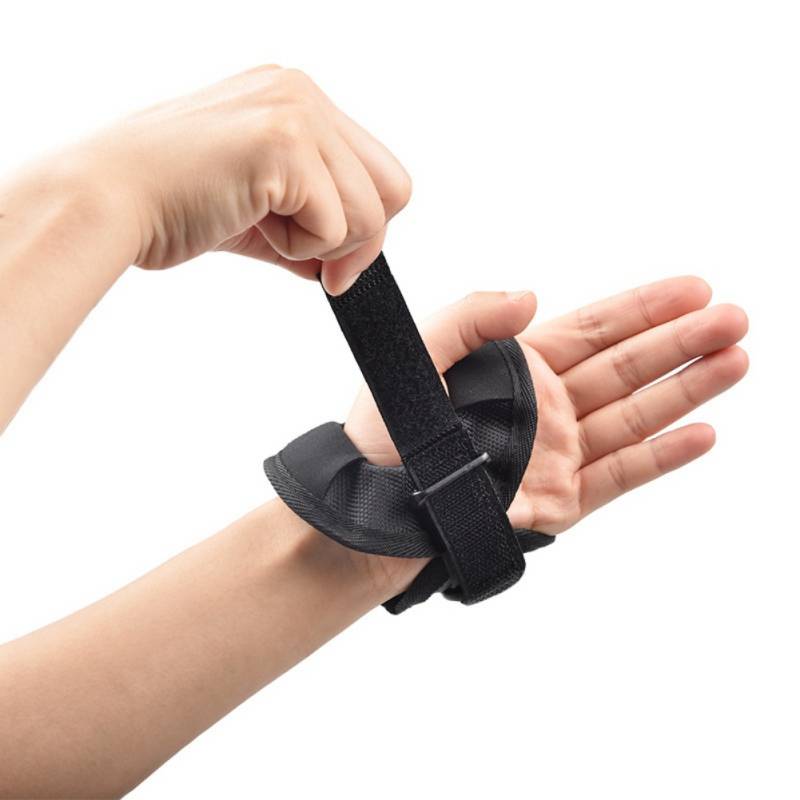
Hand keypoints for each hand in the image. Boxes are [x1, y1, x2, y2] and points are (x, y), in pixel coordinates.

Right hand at [69, 65, 411, 293]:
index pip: (377, 170)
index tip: (331, 266)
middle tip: (325, 274)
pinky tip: (252, 225)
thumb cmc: (169, 204)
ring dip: (324, 246)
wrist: (105, 203)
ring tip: (266, 233)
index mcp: (295, 100)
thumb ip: (307, 224)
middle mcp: (302, 93)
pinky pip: (336, 224)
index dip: (365, 227)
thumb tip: (344, 264)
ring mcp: (296, 112)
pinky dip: (300, 247)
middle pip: (395, 187)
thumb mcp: (256, 211)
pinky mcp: (284, 142)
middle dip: (364, 243)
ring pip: (372, 211)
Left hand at [344, 279, 747, 591]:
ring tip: (735, 361)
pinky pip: (620, 474)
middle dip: (682, 341)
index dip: (645, 307)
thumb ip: (470, 317)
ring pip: (636, 415)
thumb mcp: (418, 357)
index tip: (693, 287)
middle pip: (628, 367)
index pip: (595, 329)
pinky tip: (701, 433)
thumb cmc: (386, 431)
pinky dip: (662, 456)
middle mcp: (547, 406)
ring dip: (686, 389)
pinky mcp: (559, 502)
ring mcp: (558, 454)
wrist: (376, 508)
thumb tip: (532, 297)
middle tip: (734, 318)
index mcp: (518, 366)